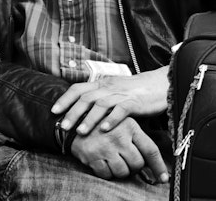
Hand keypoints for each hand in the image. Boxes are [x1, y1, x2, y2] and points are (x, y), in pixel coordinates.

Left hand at [51, 66, 169, 134]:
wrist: (161, 85)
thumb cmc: (136, 91)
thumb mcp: (114, 91)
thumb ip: (100, 97)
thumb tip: (81, 109)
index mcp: (102, 83)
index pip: (78, 88)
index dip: (65, 99)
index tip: (54, 111)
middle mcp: (109, 87)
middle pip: (86, 97)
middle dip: (72, 112)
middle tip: (63, 126)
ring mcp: (122, 94)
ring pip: (101, 104)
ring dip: (88, 118)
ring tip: (80, 132)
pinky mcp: (135, 102)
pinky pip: (121, 111)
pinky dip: (111, 120)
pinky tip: (104, 130)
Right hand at [70, 117, 168, 181]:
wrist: (74, 121)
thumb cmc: (104, 123)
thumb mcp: (123, 122)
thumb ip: (138, 138)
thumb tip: (152, 162)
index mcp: (130, 127)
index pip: (150, 150)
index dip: (159, 167)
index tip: (164, 179)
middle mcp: (119, 137)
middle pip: (138, 164)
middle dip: (135, 167)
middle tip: (128, 161)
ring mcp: (105, 148)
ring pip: (123, 172)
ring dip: (122, 171)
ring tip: (116, 161)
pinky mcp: (92, 157)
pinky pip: (107, 175)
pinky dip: (108, 173)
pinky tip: (104, 163)